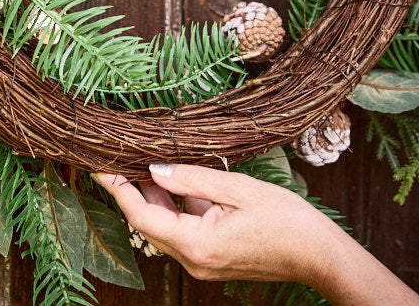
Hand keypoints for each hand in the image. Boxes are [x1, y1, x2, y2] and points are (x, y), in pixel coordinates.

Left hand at [94, 163, 418, 305]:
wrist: (320, 256)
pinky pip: (184, 229)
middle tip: (113, 157)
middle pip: (148, 221)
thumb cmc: (286, 220)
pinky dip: (175, 205)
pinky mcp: (214, 256)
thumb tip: (154, 168)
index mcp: (196, 245)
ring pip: (165, 224)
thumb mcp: (236, 189)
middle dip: (129, 189)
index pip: (141, 213)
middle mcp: (194, 259)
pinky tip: (172, 179)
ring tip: (138, 160)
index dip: (117, 188)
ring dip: (153, 195)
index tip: (98, 166)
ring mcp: (204, 262)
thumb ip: (192, 179)